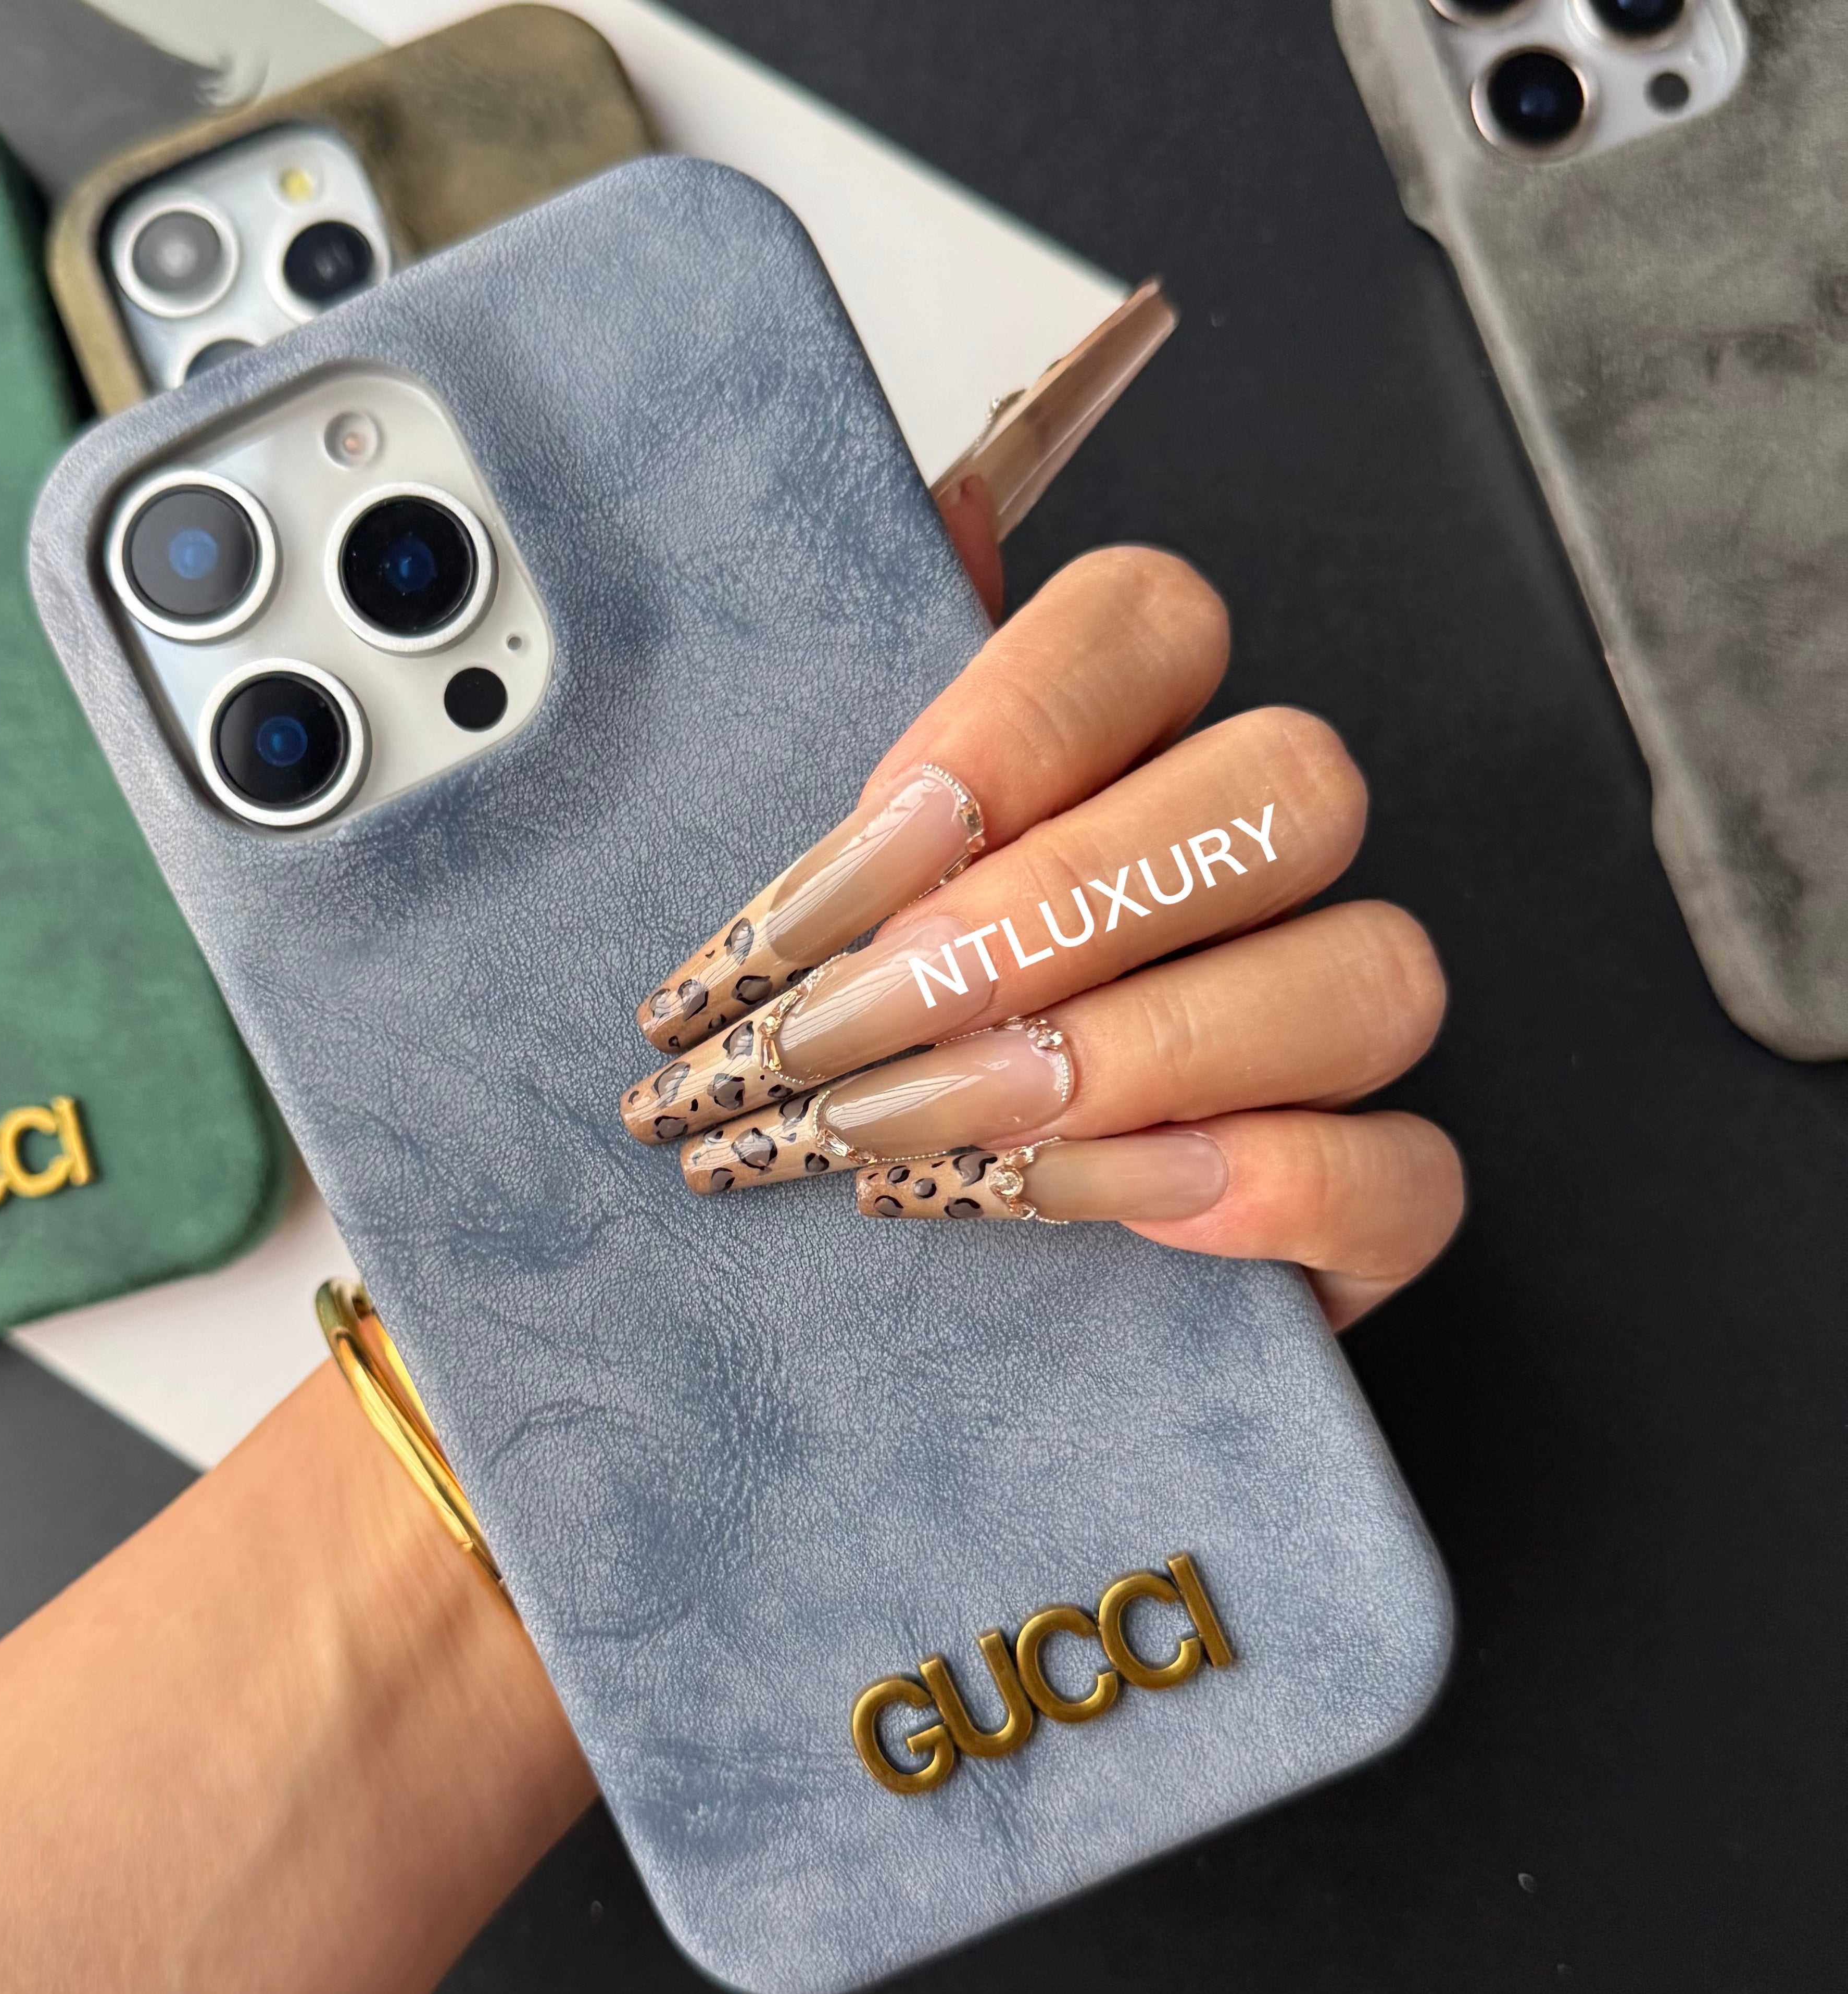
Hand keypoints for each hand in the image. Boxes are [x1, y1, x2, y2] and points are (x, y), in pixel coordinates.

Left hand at [619, 543, 1461, 1329]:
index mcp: (1140, 746)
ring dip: (1138, 1055)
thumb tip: (943, 506)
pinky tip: (1081, 1201)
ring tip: (945, 1129)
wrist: (938, 1235)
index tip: (863, 860)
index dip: (1011, 725)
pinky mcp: (1369, 1198)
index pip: (1150, 624)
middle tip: (865, 1021)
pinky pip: (1402, 1170)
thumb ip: (892, 707)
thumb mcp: (842, 874)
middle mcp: (1266, 862)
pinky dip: (1253, 1188)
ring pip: (1366, 971)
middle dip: (1059, 912)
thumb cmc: (884, 1038)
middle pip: (1284, 785)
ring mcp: (1335, 1026)